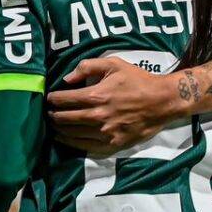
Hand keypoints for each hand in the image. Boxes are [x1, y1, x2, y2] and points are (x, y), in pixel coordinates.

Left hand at [48, 57, 184, 152]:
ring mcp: (104, 133)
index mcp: (96, 95)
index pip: (64, 100)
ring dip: (59, 129)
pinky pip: (85, 147)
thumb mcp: (114, 64)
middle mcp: (97, 116)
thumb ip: (87, 67)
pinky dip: (71, 143)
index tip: (50, 98)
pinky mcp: (112, 145)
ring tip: (55, 125)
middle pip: (64, 118)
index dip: (52, 99)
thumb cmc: (138, 81)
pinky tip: (66, 138)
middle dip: (53, 115)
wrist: (161, 102)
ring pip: (72, 134)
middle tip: (49, 112)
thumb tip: (67, 79)